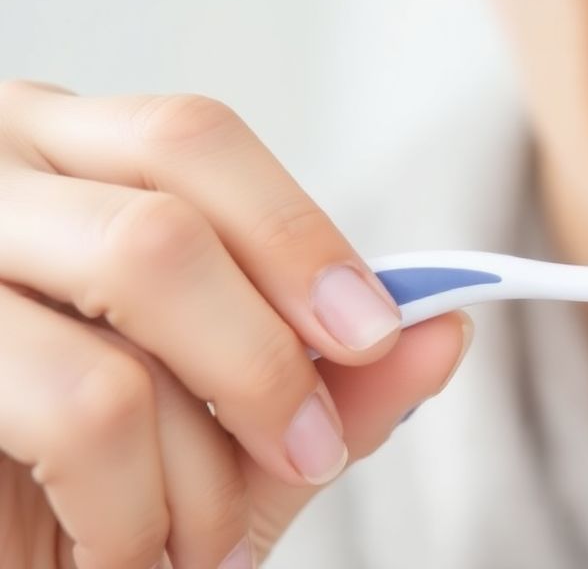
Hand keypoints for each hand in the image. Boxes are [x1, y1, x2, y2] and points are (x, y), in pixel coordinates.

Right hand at [0, 82, 471, 567]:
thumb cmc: (90, 494)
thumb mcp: (229, 440)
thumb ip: (332, 386)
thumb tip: (445, 328)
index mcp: (66, 162)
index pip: (193, 137)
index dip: (295, 233)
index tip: (372, 330)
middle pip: (166, 221)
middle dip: (266, 358)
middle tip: (308, 454)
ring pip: (127, 301)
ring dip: (200, 458)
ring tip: (204, 544)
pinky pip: (78, 407)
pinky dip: (132, 508)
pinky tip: (122, 552)